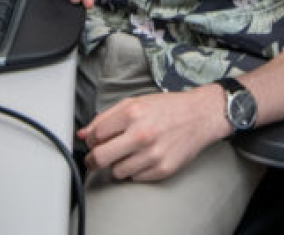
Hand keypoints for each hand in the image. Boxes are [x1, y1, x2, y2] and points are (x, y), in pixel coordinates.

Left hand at [78, 87, 228, 181]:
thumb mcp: (135, 103)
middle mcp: (141, 134)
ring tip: (131, 153)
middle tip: (97, 159)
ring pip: (117, 172)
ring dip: (119, 165)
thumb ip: (105, 118)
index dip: (91, 141)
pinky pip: (135, 178)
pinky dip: (136, 171)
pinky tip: (145, 157)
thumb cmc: (167, 108)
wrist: (200, 116)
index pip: (95, 136)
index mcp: (132, 113)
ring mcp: (153, 154)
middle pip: (100, 158)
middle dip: (94, 160)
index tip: (95, 143)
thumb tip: (83, 134)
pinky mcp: (163, 169)